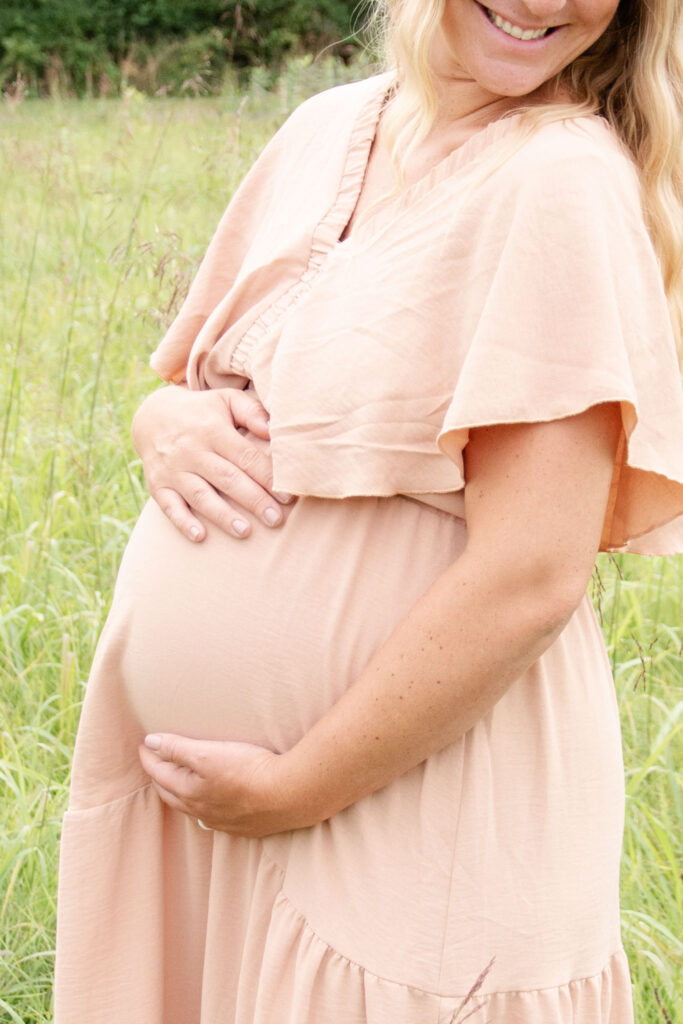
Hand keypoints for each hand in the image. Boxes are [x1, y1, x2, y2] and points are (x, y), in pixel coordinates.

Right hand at [131, 386, 293, 541]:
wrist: (152, 416)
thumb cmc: (202, 412)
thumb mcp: (226, 400)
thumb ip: (251, 412)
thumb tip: (274, 429)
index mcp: (212, 430)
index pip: (244, 456)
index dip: (267, 476)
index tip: (287, 496)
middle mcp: (192, 450)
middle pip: (227, 478)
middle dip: (253, 500)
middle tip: (276, 519)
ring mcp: (173, 469)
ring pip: (200, 495)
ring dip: (222, 515)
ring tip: (245, 532)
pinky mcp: (158, 485)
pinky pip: (168, 506)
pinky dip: (183, 521)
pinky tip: (200, 536)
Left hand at [138, 733, 314, 836]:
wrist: (288, 795)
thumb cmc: (248, 771)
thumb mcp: (208, 753)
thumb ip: (177, 748)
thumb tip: (150, 742)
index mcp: (188, 792)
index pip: (159, 773)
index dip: (150, 756)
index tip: (144, 743)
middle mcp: (200, 811)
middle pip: (171, 793)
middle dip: (160, 776)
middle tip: (155, 761)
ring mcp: (221, 821)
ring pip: (191, 807)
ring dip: (180, 793)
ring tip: (179, 780)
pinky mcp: (242, 826)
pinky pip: (213, 818)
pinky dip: (204, 806)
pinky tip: (212, 802)